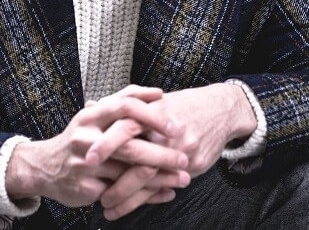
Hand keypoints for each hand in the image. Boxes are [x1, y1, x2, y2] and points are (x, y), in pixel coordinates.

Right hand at [5, 85, 177, 207]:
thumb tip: (157, 93)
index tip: (175, 124)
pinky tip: (165, 193)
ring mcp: (85, 164)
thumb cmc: (79, 138)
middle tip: (185, 157)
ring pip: (128, 172)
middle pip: (129, 143)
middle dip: (161, 152)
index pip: (125, 106)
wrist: (44, 167)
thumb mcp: (95, 116)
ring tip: (183, 177)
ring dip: (159, 177)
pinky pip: (122, 193)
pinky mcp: (86, 188)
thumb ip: (123, 103)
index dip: (151, 113)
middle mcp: (87, 137)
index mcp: (91, 115)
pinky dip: (147, 195)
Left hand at [86, 83, 255, 218]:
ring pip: (149, 175)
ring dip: (126, 195)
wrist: (220, 109)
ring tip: (107, 206)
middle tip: (97, 194)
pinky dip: (146, 199)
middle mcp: (164, 128)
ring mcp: (180, 147)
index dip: (106, 143)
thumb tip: (90, 104)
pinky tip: (129, 207)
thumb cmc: (180, 105)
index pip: (124, 125)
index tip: (88, 159)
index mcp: (150, 109)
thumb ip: (120, 106)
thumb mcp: (152, 100)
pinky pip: (165, 184)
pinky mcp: (192, 163)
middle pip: (137, 150)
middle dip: (115, 175)